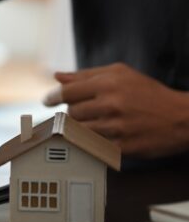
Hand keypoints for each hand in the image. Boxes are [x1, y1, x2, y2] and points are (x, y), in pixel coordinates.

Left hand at [43, 62, 188, 156]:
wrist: (182, 117)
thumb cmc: (148, 93)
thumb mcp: (120, 74)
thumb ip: (86, 75)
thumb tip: (57, 76)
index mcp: (108, 84)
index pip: (67, 92)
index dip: (53, 97)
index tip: (47, 101)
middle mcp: (111, 104)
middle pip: (71, 113)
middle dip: (72, 112)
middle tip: (84, 112)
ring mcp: (117, 127)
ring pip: (79, 131)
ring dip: (80, 128)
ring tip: (94, 123)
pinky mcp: (123, 147)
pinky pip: (93, 146)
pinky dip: (91, 142)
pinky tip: (100, 136)